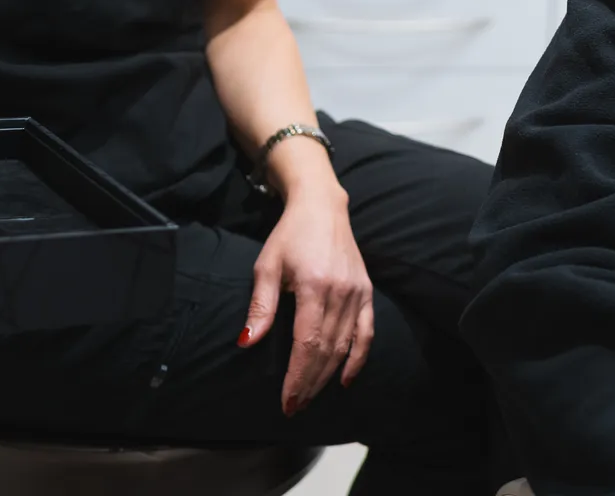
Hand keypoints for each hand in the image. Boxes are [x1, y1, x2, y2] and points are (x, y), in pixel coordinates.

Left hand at [238, 187, 374, 415]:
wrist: (322, 207)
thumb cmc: (289, 236)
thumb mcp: (267, 265)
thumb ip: (261, 306)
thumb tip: (247, 342)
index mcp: (315, 287)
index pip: (307, 343)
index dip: (298, 376)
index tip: (287, 400)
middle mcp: (341, 293)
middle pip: (327, 350)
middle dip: (310, 383)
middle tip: (294, 407)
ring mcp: (357, 293)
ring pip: (345, 346)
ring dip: (328, 376)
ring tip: (310, 396)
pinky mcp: (367, 292)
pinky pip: (366, 332)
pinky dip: (358, 358)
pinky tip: (346, 379)